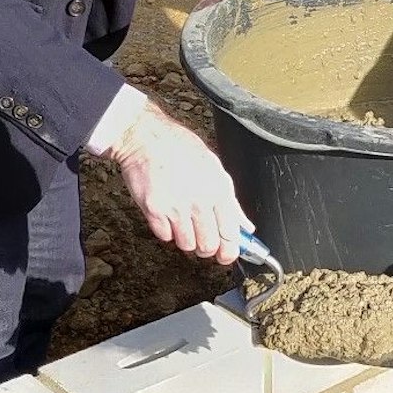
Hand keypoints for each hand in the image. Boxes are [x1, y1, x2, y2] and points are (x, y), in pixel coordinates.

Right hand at [96, 104, 251, 263]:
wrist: (146, 138)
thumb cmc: (180, 148)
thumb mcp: (214, 168)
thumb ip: (230, 201)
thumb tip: (245, 225)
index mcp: (218, 190)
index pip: (230, 234)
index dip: (229, 250)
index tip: (226, 254)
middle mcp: (199, 202)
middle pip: (208, 246)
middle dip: (207, 248)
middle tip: (203, 240)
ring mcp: (176, 208)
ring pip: (187, 245)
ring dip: (186, 240)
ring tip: (183, 223)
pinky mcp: (154, 211)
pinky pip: (165, 237)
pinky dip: (167, 232)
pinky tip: (168, 216)